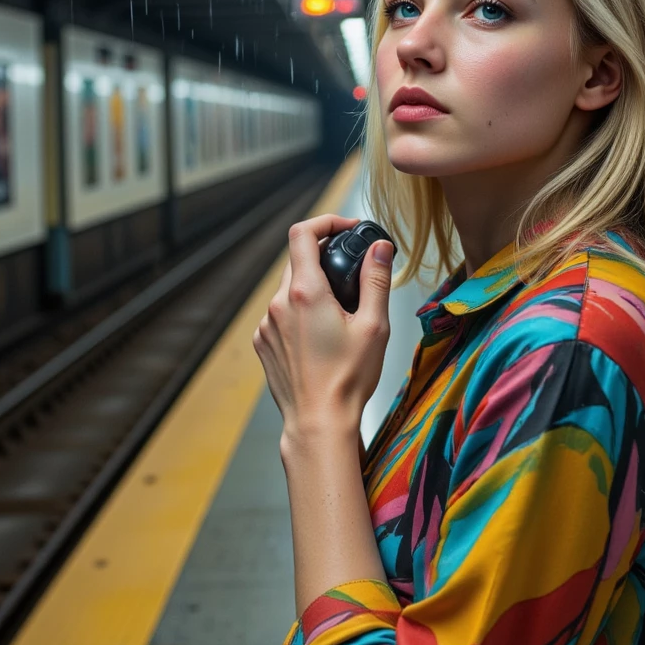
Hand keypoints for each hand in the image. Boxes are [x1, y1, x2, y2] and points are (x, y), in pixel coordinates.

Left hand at [252, 214, 392, 449]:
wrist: (318, 423)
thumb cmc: (348, 380)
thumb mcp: (374, 326)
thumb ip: (376, 280)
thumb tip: (380, 248)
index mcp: (305, 293)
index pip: (303, 233)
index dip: (325, 222)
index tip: (347, 229)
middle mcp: (278, 304)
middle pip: (297, 260)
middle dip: (324, 258)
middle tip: (351, 272)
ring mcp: (267, 324)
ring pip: (288, 288)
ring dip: (312, 287)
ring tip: (339, 311)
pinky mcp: (264, 343)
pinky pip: (280, 313)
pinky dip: (299, 311)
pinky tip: (321, 334)